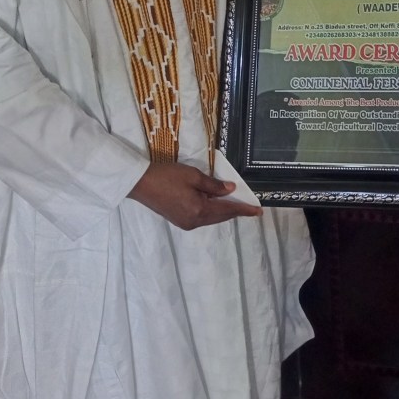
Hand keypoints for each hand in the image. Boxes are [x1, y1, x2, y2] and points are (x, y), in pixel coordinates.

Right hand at [128, 161, 262, 229]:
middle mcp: (194, 221)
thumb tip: (230, 190)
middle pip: (221, 217)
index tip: (258, 211)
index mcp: (199, 211)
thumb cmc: (167, 176)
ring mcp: (185, 223)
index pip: (228, 210)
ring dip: (223, 211)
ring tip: (236, 204)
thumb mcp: (193, 176)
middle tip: (250, 207)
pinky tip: (216, 204)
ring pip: (211, 218)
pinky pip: (202, 217)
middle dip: (235, 211)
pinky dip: (212, 211)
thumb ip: (214, 185)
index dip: (244, 210)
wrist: (139, 183)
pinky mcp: (179, 220)